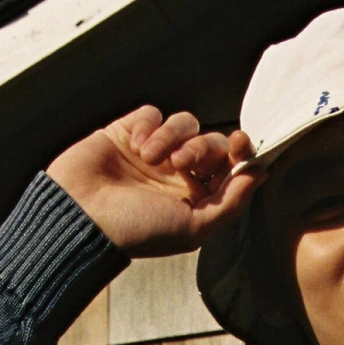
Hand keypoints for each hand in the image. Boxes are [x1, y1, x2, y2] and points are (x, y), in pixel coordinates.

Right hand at [47, 107, 263, 256]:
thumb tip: (261, 174)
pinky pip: (152, 114)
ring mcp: (153, 153)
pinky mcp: (127, 133)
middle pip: (210, 142)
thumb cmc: (137, 230)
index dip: (241, 152)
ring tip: (150, 158)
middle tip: (181, 162)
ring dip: (172, 136)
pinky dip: (148, 126)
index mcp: (196, 199)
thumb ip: (231, 201)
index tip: (241, 143)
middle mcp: (177, 175)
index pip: (230, 167)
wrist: (82, 216)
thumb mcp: (193, 227)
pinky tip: (134, 145)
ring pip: (184, 123)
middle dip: (201, 147)